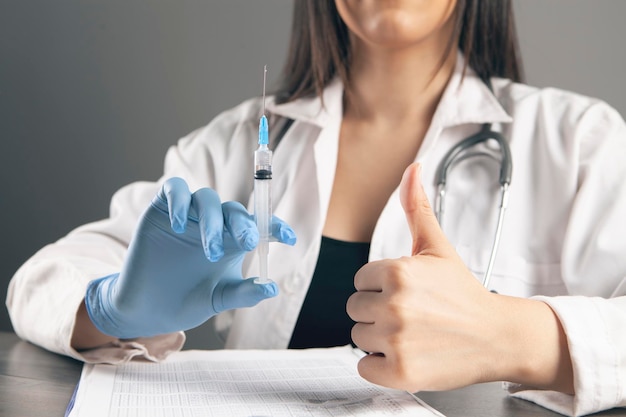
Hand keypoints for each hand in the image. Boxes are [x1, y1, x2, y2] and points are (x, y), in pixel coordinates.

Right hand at [85, 177, 295, 338]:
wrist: (147, 308)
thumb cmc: (187, 300)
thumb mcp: (218, 298)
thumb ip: (243, 293)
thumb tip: (272, 288)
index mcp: (233, 240)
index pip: (259, 225)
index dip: (275, 227)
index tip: (290, 238)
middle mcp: (215, 223)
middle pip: (234, 210)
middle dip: (244, 224)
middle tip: (249, 242)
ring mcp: (190, 214)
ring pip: (207, 199)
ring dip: (213, 221)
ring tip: (211, 250)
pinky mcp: (162, 208)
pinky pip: (175, 189)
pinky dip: (180, 201)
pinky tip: (179, 225)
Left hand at [347, 163, 546, 391]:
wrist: (497, 336)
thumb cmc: (463, 293)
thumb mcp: (438, 247)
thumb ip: (417, 207)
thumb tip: (411, 169)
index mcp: (398, 272)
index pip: (360, 281)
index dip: (380, 287)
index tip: (406, 293)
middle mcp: (394, 306)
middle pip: (356, 309)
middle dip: (378, 311)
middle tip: (411, 315)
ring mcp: (396, 341)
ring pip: (358, 337)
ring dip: (380, 338)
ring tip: (412, 334)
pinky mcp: (399, 372)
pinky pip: (364, 367)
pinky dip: (381, 365)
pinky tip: (407, 354)